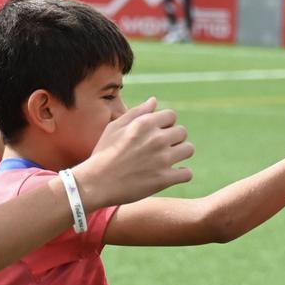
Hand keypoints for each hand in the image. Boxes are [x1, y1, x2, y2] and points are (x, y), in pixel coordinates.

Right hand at [73, 97, 193, 207]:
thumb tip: (154, 101)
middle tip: (161, 148)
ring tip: (168, 160)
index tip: (157, 133)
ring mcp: (162, 159)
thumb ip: (137, 112)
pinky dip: (181, 174)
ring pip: (189, 149)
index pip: (171, 115)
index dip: (165, 124)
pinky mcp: (164, 179)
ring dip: (181, 154)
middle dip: (174, 138)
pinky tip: (171, 174)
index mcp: (145, 124)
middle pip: (182, 132)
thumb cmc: (103, 154)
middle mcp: (157, 139)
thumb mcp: (114, 127)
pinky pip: (187, 173)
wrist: (96, 183)